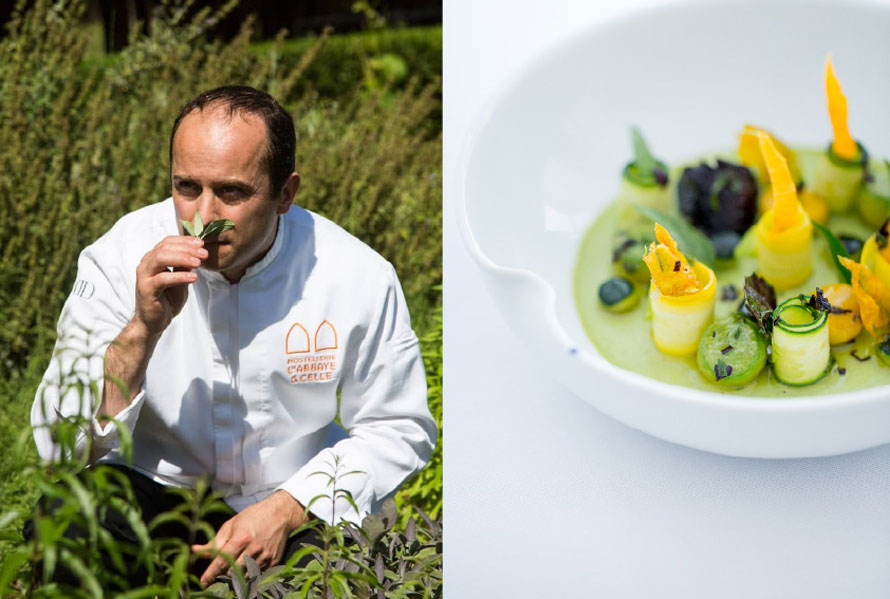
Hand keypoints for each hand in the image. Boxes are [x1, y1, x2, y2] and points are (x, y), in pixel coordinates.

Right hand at [134, 235, 205, 335]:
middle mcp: (146, 264)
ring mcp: (144, 276)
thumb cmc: (167, 300)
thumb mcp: (180, 280)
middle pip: (165, 247)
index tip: (201, 243)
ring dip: (182, 258)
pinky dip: (179, 276)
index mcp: (153, 259)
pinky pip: (163, 278)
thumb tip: (196, 252)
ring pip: (161, 258)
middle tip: (204, 254)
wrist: (154, 322)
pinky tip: (193, 278)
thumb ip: (184, 267)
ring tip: (198, 263)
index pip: (167, 242)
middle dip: (187, 248)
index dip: (185, 241)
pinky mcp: (146, 289)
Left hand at [192, 491, 307, 586]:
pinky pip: (257, 574)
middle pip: (231, 572)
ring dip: (237, 572)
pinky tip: (251, 560)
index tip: (203, 582)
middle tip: (225, 564)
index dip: (210, 573)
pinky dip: (250, 571)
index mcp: (241, 538)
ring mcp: (264, 556)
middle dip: (225, 570)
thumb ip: (215, 541)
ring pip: (244, 575)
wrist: (281, 513)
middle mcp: (253, 549)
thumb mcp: (232, 524)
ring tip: (238, 561)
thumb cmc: (254, 516)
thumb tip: (196, 551)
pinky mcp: (273, 561)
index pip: (221, 561)